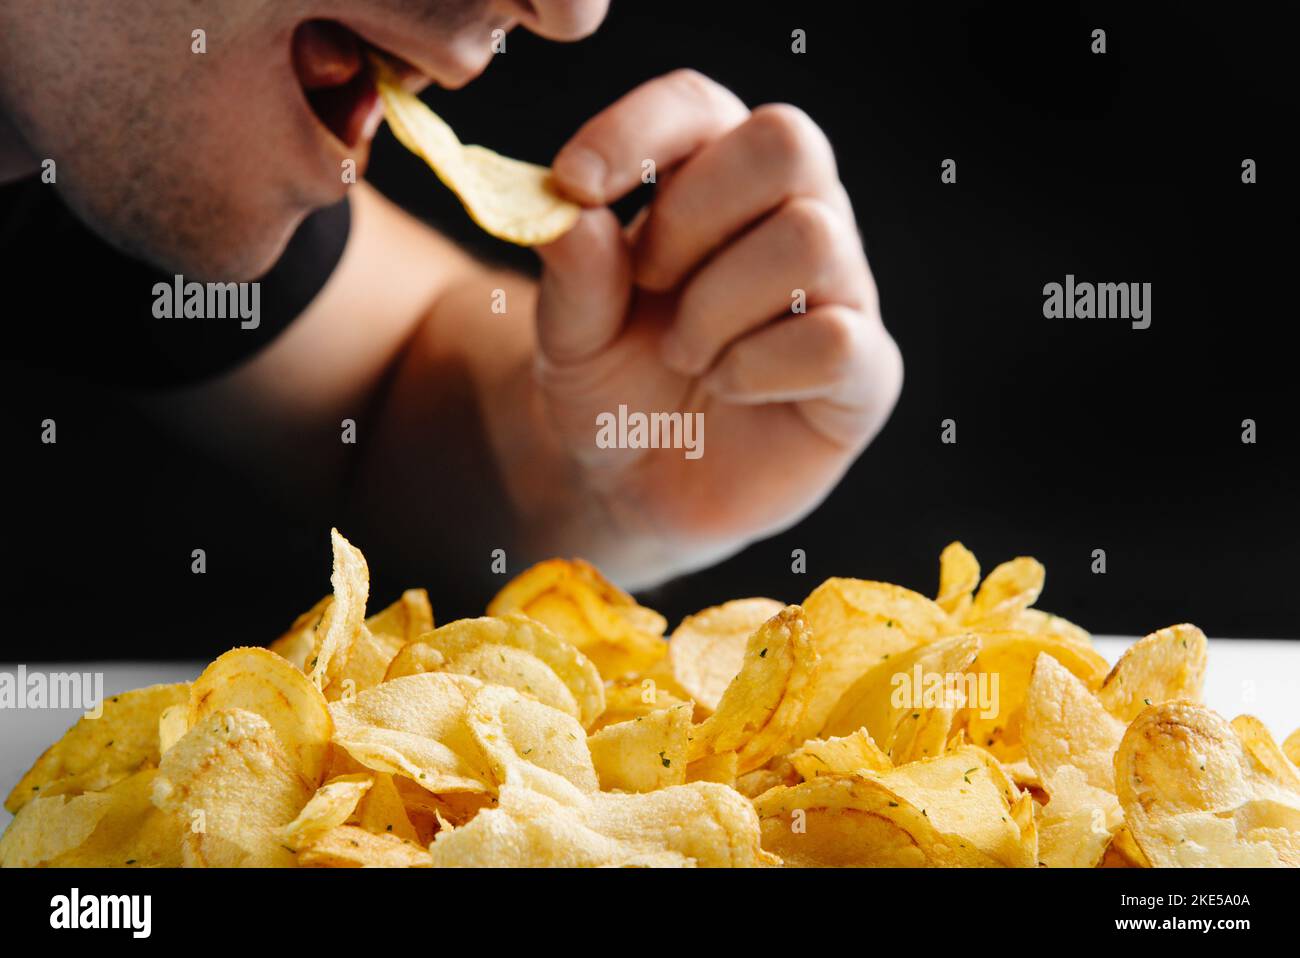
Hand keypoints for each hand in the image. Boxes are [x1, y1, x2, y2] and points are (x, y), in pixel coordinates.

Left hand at [533, 70, 901, 584]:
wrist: (636, 486)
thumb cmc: (611, 386)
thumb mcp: (568, 334)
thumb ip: (572, 274)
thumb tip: (574, 211)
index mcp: (716, 181)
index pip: (700, 106)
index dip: (639, 131)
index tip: (575, 185)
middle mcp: (794, 216)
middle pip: (788, 142)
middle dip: (693, 215)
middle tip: (647, 283)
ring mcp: (840, 292)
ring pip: (811, 239)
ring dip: (717, 306)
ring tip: (683, 353)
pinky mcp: (865, 372)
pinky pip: (837, 339)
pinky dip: (759, 366)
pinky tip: (727, 386)